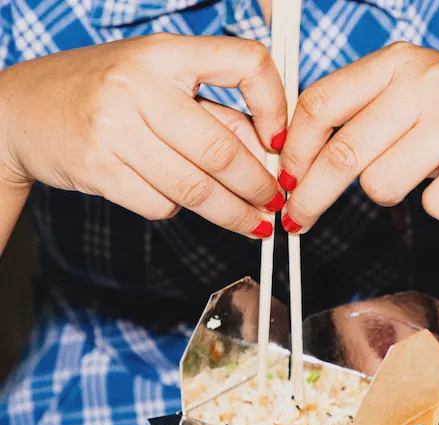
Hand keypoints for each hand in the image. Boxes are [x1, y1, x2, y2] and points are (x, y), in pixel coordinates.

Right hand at [0, 34, 287, 237]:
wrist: (24, 110)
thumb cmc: (105, 94)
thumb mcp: (159, 84)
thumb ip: (213, 113)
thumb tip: (266, 156)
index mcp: (165, 52)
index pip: (244, 62)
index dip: (274, 105)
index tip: (279, 142)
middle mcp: (139, 85)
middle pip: (221, 150)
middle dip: (258, 187)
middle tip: (275, 205)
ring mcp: (115, 128)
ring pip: (194, 188)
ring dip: (232, 214)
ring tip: (253, 225)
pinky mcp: (99, 169)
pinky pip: (161, 204)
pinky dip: (178, 210)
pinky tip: (177, 200)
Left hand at [279, 42, 438, 232]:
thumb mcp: (407, 100)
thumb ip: (358, 118)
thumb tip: (296, 163)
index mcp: (396, 63)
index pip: (320, 103)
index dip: (293, 150)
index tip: (285, 181)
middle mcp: (425, 80)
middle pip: (341, 154)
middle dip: (311, 197)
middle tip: (298, 221)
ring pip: (381, 185)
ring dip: (391, 193)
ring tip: (422, 172)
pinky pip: (431, 207)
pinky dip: (438, 206)